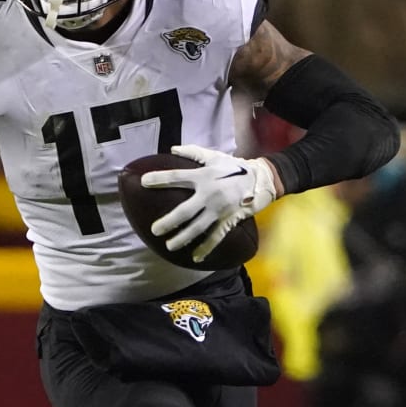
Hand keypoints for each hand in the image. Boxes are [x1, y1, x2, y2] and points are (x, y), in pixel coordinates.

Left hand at [141, 144, 279, 262]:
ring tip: (169, 246)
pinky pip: (215, 237)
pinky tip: (195, 257)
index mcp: (203, 176)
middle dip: (169, 221)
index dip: (160, 179)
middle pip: (184, 210)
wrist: (261, 179)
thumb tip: (173, 149)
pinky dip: (205, 248)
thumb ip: (193, 153)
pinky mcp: (229, 220)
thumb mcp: (214, 157)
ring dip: (183, 238)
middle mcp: (209, 193)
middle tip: (155, 230)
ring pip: (197, 227)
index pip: (177, 177)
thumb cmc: (235, 167)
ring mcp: (219, 209)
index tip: (143, 182)